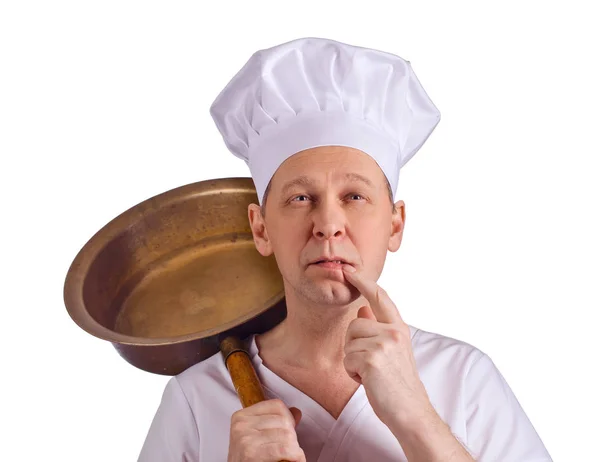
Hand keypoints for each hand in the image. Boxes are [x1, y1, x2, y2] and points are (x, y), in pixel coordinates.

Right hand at [228, 399, 305, 461]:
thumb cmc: (247, 458)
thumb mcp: (256, 436)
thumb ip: (275, 422)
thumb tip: (296, 412)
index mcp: (242, 416)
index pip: (277, 405)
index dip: (288, 418)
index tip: (288, 431)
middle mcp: (241, 425)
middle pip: (284, 420)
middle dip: (292, 435)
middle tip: (290, 447)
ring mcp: (245, 439)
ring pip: (287, 435)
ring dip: (294, 448)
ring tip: (291, 454)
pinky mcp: (251, 453)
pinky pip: (284, 450)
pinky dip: (295, 456)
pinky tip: (295, 459)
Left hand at [341, 264, 433, 428]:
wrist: (411, 412)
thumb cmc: (398, 384)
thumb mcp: (392, 350)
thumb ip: (378, 327)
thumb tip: (361, 307)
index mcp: (399, 328)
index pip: (380, 297)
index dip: (363, 282)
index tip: (350, 271)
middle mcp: (394, 332)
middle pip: (354, 323)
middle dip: (354, 345)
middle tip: (371, 364)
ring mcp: (384, 344)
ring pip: (348, 342)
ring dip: (353, 361)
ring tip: (372, 374)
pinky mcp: (372, 359)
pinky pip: (347, 359)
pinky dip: (352, 373)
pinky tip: (368, 381)